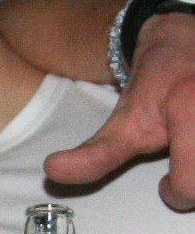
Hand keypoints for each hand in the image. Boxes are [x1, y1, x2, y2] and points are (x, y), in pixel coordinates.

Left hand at [44, 12, 194, 208]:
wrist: (186, 39)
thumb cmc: (159, 85)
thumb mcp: (124, 121)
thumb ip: (94, 154)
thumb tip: (52, 172)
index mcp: (190, 106)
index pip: (191, 182)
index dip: (177, 194)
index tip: (165, 185)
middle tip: (184, 168)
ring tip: (194, 151)